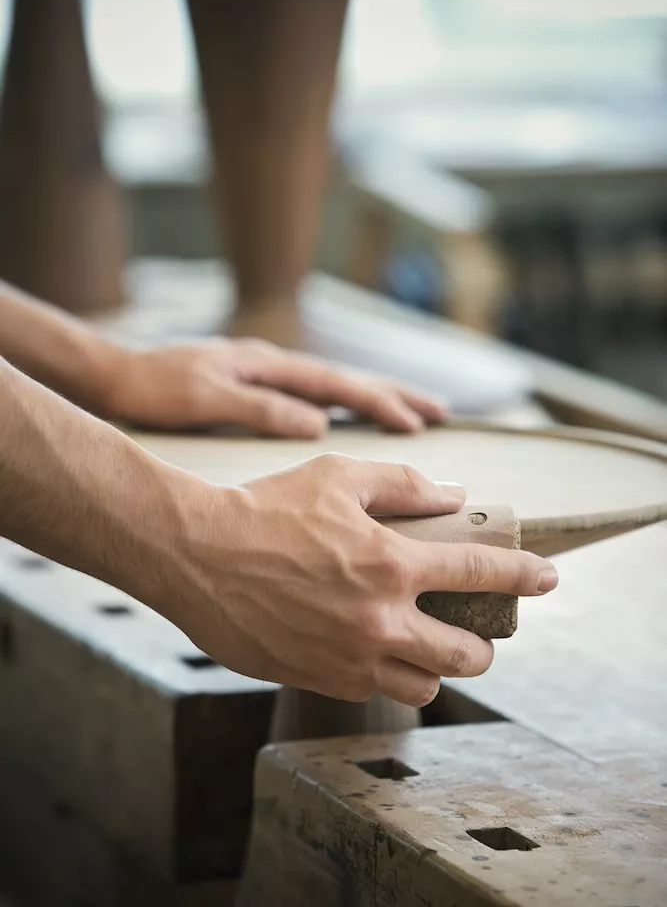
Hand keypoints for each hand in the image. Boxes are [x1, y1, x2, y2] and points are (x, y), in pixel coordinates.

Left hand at [104, 338, 446, 435]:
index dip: (381, 403)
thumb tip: (319, 425)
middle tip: (440, 411)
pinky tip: (354, 416)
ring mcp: (268, 373)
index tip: (418, 422)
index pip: (337, 384)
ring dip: (376, 397)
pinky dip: (344, 403)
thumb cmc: (155, 388)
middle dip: (396, 394)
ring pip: (334, 384)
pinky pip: (315, 393)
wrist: (116, 376)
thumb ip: (263, 410)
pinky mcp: (258, 385)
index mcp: (268, 365)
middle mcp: (275, 364)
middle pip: (348, 377)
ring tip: (414, 413)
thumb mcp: (207, 399)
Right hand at [162, 455, 557, 704]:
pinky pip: (375, 691)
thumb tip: (452, 497)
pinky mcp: (319, 680)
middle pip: (467, 653)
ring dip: (436, 666)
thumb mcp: (336, 476)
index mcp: (390, 564)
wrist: (196, 555)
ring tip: (424, 643)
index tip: (549, 578)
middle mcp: (379, 621)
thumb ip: (402, 485)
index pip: (480, 574)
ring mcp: (350, 658)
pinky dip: (387, 675)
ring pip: (425, 685)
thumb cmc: (265, 508)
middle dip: (483, 642)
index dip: (524, 575)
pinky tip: (373, 649)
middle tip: (475, 628)